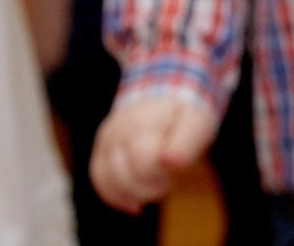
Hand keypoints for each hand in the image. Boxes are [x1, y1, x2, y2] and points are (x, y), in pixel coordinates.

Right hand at [90, 97, 217, 213]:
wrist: (159, 90)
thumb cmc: (182, 114)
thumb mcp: (195, 123)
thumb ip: (185, 143)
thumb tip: (170, 162)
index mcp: (142, 125)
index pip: (141, 163)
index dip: (158, 178)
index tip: (171, 176)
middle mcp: (119, 131)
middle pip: (123, 176)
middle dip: (148, 189)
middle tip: (166, 183)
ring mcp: (107, 138)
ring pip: (106, 178)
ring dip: (131, 194)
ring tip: (152, 188)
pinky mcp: (101, 147)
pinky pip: (98, 176)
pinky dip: (114, 195)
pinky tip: (134, 203)